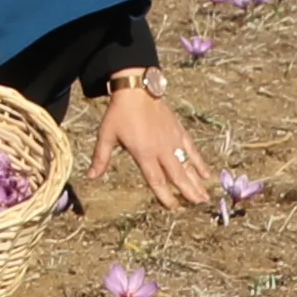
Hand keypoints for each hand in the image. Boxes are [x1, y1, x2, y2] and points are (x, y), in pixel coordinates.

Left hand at [91, 78, 214, 210]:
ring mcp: (173, 140)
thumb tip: (90, 177)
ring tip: (205, 196)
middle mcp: (161, 149)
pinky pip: (192, 149)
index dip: (165, 195)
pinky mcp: (179, 131)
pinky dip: (199, 162)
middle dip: (188, 192)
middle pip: (177, 175)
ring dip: (197, 181)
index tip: (173, 207)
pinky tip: (206, 173)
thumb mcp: (106, 135)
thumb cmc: (120, 112)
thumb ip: (101, 158)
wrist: (137, 89)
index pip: (156, 179)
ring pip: (188, 165)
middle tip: (200, 205)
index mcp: (144, 153)